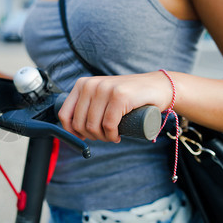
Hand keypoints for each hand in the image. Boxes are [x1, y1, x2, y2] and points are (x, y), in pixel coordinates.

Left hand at [58, 72, 172, 142]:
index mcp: (82, 84)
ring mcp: (105, 89)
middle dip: (91, 136)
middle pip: (79, 123)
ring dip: (102, 138)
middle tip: (105, 137)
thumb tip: (70, 129)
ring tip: (112, 136)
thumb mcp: (102, 96)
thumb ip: (87, 104)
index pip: (64, 114)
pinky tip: (117, 136)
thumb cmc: (128, 96)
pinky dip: (112, 136)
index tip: (83, 137)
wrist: (158, 87)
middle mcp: (91, 84)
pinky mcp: (120, 96)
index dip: (71, 131)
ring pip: (93, 126)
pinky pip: (108, 125)